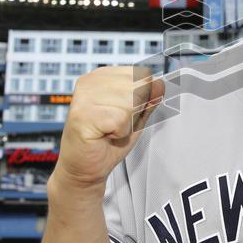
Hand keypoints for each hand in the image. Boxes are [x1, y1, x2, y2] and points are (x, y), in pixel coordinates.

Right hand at [53, 65, 163, 189]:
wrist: (84, 168)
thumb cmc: (106, 143)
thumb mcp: (136, 116)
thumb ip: (148, 99)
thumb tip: (159, 84)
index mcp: (103, 76)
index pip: (142, 75)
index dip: (143, 99)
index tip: (125, 113)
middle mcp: (91, 81)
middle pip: (139, 86)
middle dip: (135, 111)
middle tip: (117, 124)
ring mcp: (84, 96)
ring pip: (131, 102)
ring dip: (126, 123)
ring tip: (110, 130)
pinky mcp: (83, 114)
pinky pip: (121, 119)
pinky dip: (119, 132)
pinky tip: (104, 135)